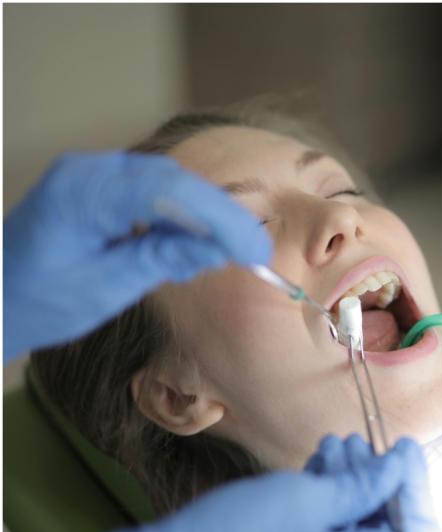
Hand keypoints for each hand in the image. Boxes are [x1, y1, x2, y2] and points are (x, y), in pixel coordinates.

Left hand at [4, 151, 270, 360]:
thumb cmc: (35, 300)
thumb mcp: (103, 288)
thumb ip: (162, 259)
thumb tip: (220, 248)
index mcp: (81, 192)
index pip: (167, 189)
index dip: (220, 217)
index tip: (255, 251)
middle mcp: (90, 170)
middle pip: (174, 180)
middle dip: (220, 216)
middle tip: (254, 255)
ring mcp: (96, 173)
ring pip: (171, 183)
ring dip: (204, 218)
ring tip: (222, 258)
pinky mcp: (103, 186)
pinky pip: (156, 192)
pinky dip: (182, 218)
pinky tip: (191, 248)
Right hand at [87, 435, 440, 531]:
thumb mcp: (309, 500)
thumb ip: (362, 486)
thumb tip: (399, 469)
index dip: (413, 487)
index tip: (404, 448)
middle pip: (385, 523)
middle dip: (377, 476)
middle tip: (361, 443)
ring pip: (354, 519)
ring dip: (350, 479)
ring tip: (334, 446)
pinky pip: (327, 526)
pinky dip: (327, 493)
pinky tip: (316, 462)